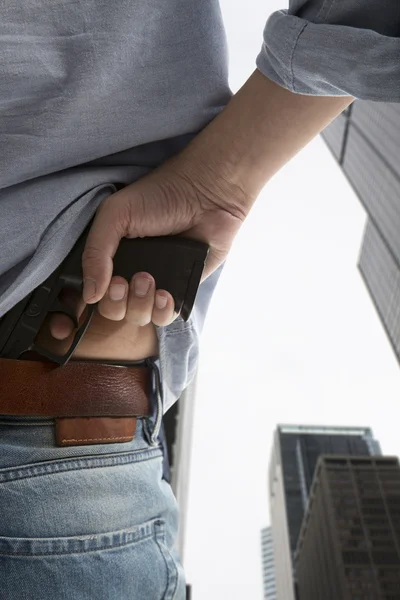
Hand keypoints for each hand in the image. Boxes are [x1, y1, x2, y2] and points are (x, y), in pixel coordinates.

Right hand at [48, 150, 245, 339]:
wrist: (206, 194)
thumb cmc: (159, 196)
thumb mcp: (115, 214)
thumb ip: (95, 252)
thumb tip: (89, 295)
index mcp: (110, 256)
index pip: (92, 290)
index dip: (93, 298)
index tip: (105, 286)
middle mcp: (130, 273)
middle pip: (112, 310)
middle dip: (116, 302)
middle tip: (126, 281)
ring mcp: (156, 284)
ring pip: (138, 317)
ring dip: (139, 305)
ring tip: (149, 279)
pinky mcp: (181, 290)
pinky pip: (166, 316)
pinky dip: (163, 311)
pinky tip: (165, 294)